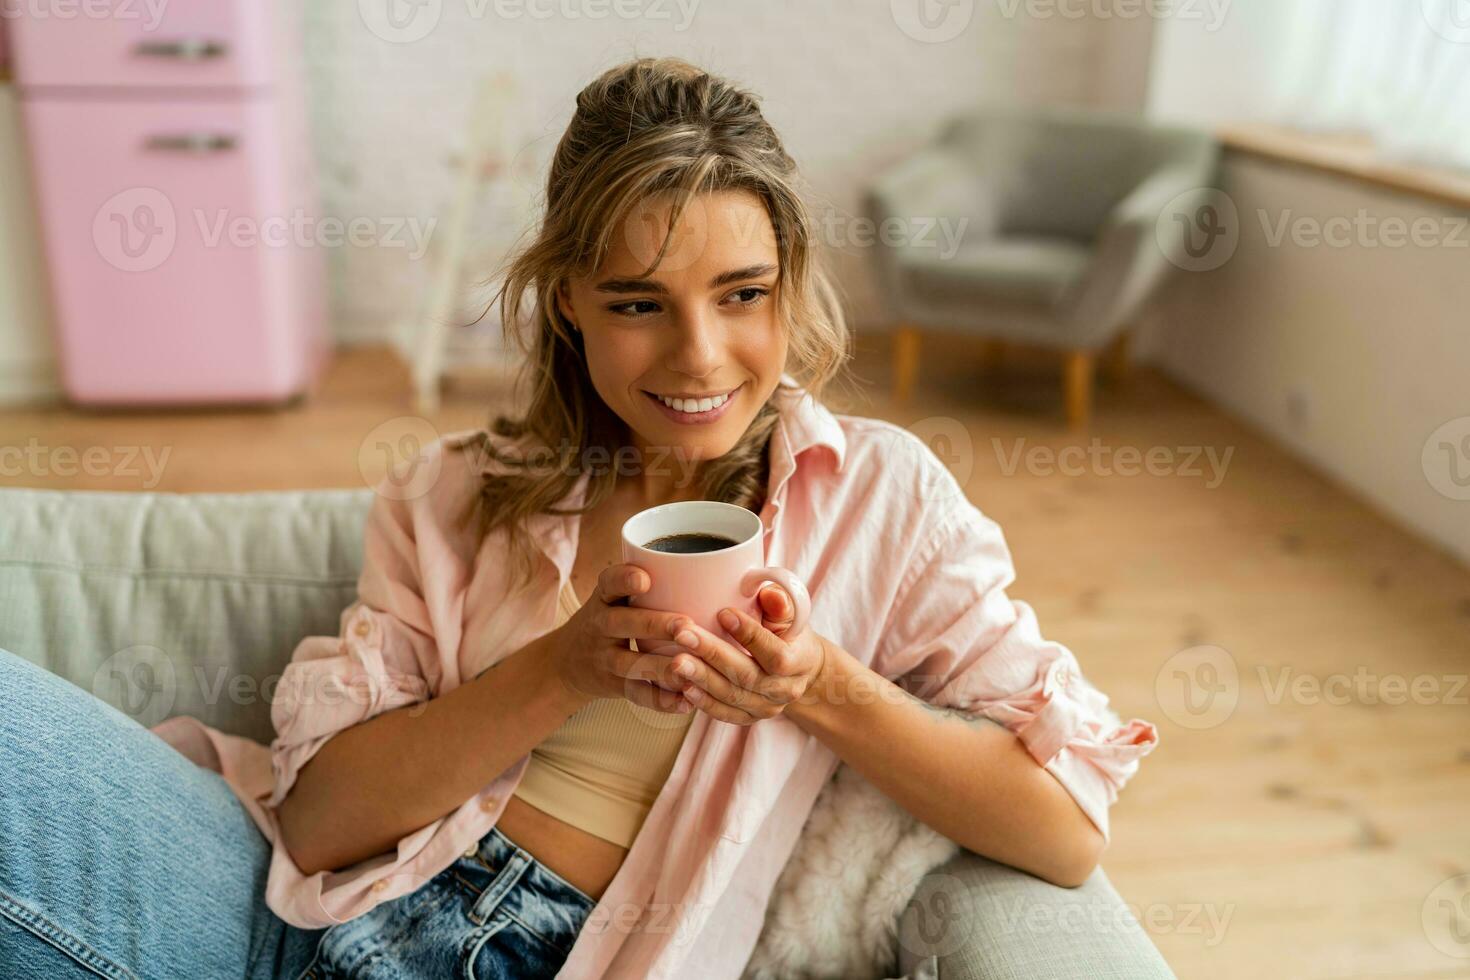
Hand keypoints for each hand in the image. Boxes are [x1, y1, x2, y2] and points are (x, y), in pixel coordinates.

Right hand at [545, 564, 696, 714]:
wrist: (565, 663)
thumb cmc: (610, 618)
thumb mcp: (614, 598)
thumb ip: (652, 584)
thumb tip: (717, 568)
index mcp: (605, 598)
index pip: (608, 583)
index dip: (624, 579)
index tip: (645, 579)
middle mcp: (601, 625)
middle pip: (624, 623)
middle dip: (656, 624)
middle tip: (686, 626)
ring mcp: (604, 658)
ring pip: (631, 663)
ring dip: (660, 667)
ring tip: (687, 668)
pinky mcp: (612, 686)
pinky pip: (636, 694)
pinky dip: (661, 700)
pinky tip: (686, 702)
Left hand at [663, 596, 829, 725]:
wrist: (799, 670)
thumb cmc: (789, 634)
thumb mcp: (792, 615)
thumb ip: (781, 604)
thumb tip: (771, 594)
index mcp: (799, 662)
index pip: (775, 654)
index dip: (749, 635)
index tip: (722, 613)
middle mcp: (784, 690)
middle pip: (746, 676)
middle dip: (712, 654)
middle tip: (683, 634)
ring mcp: (766, 707)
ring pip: (731, 695)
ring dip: (701, 678)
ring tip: (676, 661)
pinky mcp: (749, 717)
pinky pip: (724, 713)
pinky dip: (703, 701)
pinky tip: (683, 686)